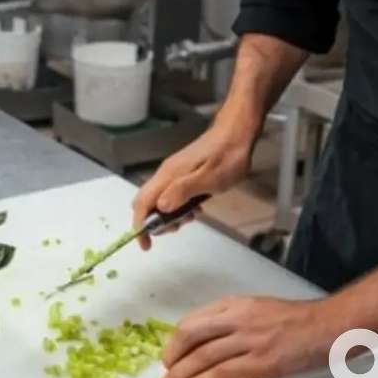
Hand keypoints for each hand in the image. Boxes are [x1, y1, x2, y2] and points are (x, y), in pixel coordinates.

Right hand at [132, 120, 256, 249]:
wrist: (236, 134)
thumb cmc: (227, 157)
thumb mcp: (210, 178)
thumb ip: (184, 191)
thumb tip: (161, 207)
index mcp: (169, 176)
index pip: (142, 203)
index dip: (140, 226)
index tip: (146, 244)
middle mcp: (165, 173)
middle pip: (146, 202)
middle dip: (154, 222)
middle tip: (178, 228)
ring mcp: (173, 172)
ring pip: (158, 199)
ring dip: (168, 215)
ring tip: (191, 218)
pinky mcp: (182, 172)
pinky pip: (169, 194)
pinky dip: (177, 207)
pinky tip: (196, 207)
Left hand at [158, 296, 332, 377]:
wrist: (327, 326)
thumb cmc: (295, 319)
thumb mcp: (257, 309)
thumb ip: (233, 322)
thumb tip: (208, 345)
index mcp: (235, 304)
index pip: (194, 320)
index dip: (176, 340)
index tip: (171, 355)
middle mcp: (237, 318)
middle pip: (192, 337)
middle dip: (173, 358)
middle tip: (164, 375)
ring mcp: (249, 340)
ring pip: (204, 358)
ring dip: (182, 376)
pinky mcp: (262, 363)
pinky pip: (223, 375)